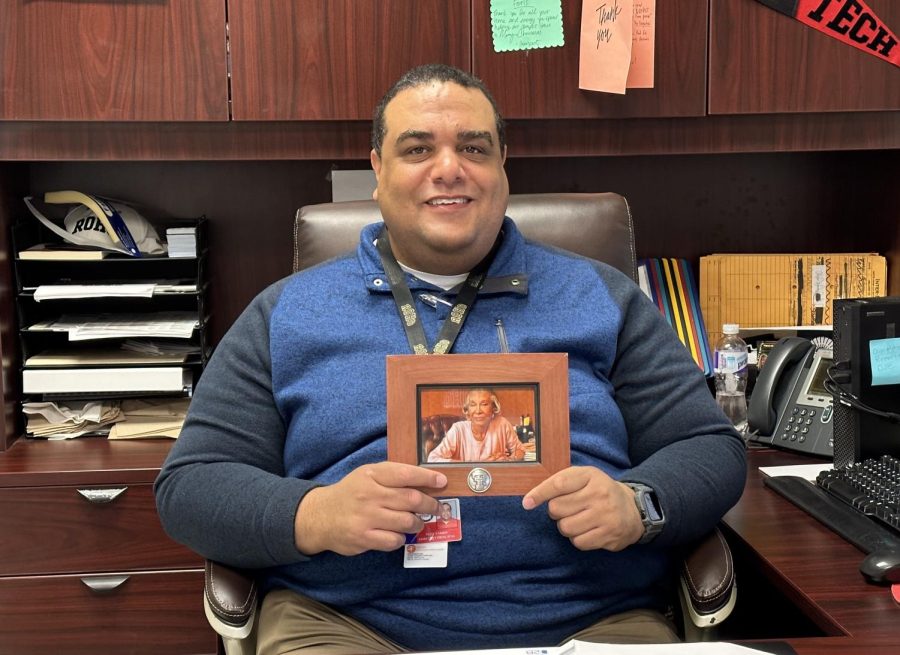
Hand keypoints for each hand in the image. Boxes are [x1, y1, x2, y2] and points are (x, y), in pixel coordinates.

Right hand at [294, 462, 446, 555]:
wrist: (320, 516)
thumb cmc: (351, 493)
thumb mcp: (367, 476)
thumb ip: (392, 476)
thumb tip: (426, 482)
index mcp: (371, 475)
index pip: (406, 474)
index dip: (427, 478)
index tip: (442, 482)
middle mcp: (370, 494)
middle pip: (411, 499)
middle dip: (430, 504)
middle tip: (436, 507)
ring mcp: (366, 517)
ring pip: (407, 522)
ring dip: (418, 523)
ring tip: (418, 522)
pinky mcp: (363, 538)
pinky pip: (394, 540)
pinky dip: (401, 538)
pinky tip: (398, 534)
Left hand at [522, 466, 643, 550]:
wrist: (633, 510)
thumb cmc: (599, 491)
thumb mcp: (584, 477)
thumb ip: (560, 482)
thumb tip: (530, 499)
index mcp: (590, 476)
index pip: (559, 484)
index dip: (539, 494)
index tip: (527, 503)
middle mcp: (599, 494)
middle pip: (557, 509)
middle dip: (556, 512)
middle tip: (568, 509)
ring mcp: (605, 516)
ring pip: (565, 528)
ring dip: (566, 527)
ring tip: (578, 520)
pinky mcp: (609, 535)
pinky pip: (578, 542)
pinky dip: (577, 539)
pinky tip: (587, 530)